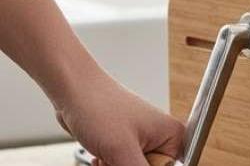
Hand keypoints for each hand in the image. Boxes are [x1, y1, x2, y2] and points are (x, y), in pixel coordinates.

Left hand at [55, 73, 183, 165]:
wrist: (74, 92)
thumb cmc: (99, 108)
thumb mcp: (122, 150)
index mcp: (173, 135)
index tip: (128, 162)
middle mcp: (161, 137)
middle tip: (112, 160)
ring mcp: (143, 140)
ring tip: (104, 156)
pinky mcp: (126, 143)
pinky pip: (122, 164)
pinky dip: (109, 165)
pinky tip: (100, 156)